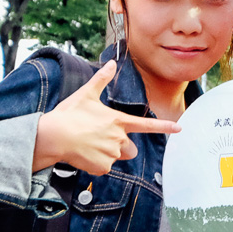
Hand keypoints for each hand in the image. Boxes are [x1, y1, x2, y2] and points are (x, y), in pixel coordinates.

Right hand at [33, 60, 181, 174]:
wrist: (53, 136)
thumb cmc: (69, 115)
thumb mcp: (86, 94)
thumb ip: (101, 80)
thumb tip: (112, 63)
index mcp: (118, 121)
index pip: (147, 125)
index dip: (164, 127)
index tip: (179, 128)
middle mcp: (118, 138)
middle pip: (131, 149)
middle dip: (122, 146)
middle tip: (102, 139)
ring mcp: (111, 154)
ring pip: (117, 158)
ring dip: (108, 154)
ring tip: (89, 145)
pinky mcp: (102, 166)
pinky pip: (104, 168)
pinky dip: (96, 163)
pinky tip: (83, 154)